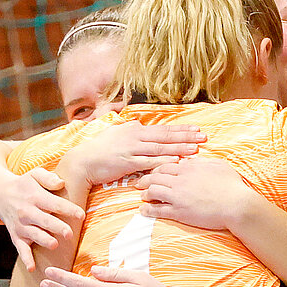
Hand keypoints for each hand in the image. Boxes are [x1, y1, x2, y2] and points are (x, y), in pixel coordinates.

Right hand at [0, 168, 84, 271]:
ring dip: (44, 240)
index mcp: (35, 197)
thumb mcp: (35, 174)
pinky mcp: (16, 236)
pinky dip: (26, 259)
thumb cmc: (25, 185)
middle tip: (69, 234)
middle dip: (57, 227)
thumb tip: (61, 183)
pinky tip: (32, 268)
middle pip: (44, 221)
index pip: (54, 204)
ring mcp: (21, 226)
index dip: (68, 209)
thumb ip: (48, 177)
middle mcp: (27, 212)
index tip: (81, 215)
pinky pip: (21, 249)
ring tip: (54, 245)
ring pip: (34, 235)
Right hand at [60, 120, 204, 188]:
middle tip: (203, 136)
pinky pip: (149, 163)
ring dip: (178, 148)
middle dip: (185, 136)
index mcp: (135, 130)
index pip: (162, 129)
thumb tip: (139, 123)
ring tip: (195, 149)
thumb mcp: (116, 134)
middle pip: (165, 136)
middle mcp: (135, 136)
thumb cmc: (100, 149)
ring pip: (160, 148)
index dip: (181, 129)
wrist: (84, 161)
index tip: (197, 129)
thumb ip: (130, 129)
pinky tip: (176, 163)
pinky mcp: (128, 163)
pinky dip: (163, 162)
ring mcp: (132, 149)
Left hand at [139, 156, 259, 230]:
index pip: (166, 165)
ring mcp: (178, 196)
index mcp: (189, 167)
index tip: (152, 171)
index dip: (156, 168)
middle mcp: (180, 180)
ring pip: (153, 191)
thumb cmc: (232, 185)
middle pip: (155, 176)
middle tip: (139, 182)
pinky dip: (148, 209)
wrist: (237, 205)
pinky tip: (143, 210)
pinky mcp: (180, 212)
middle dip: (145, 179)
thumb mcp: (218, 166)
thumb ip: (203, 162)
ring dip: (145, 192)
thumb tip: (194, 160)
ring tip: (142, 195)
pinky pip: (158, 209)